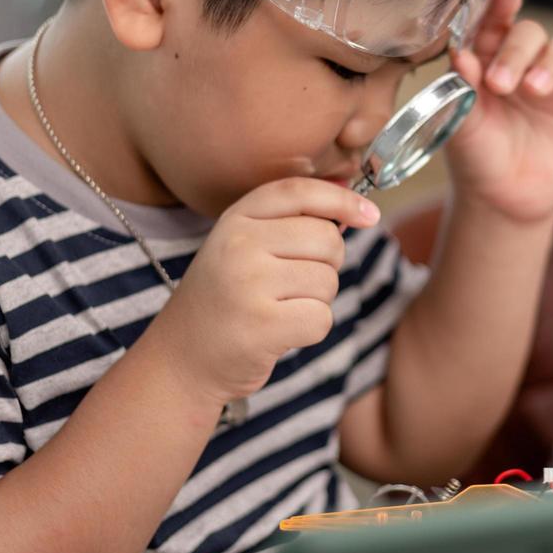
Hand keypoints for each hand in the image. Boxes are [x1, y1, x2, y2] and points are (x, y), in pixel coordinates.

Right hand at [152, 178, 379, 405]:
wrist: (182, 359)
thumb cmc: (225, 301)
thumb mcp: (244, 249)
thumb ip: (291, 224)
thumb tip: (358, 208)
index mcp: (235, 219)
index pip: (300, 192)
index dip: (342, 200)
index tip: (370, 216)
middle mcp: (239, 245)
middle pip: (327, 240)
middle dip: (328, 265)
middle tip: (295, 285)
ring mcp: (248, 284)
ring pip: (328, 281)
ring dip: (316, 301)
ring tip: (279, 309)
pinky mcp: (262, 325)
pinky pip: (321, 318)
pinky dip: (311, 330)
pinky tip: (280, 333)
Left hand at [445, 0, 552, 222]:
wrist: (505, 204)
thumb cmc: (479, 159)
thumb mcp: (462, 128)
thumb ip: (461, 90)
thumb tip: (459, 53)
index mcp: (491, 61)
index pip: (498, 23)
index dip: (500, 8)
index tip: (504, 2)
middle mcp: (529, 64)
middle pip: (533, 32)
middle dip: (517, 51)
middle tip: (501, 83)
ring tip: (536, 90)